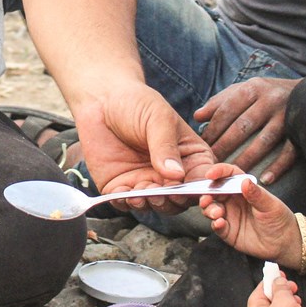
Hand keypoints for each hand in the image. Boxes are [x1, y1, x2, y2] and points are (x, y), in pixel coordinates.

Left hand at [74, 84, 214, 213]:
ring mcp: (147, 182)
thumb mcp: (157, 118)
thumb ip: (165, 146)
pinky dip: (127, 203)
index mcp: (189, 156)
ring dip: (152, 203)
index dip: (204, 187)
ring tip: (144, 193)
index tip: (196, 190)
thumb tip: (176, 176)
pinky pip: (126, 203)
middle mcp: (171, 174)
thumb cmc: (136, 103)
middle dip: (175, 200)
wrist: (101, 101)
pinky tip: (124, 193)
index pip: (204, 178)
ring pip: (157, 205)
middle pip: (182, 199)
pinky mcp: (121, 186)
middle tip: (166, 193)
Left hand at [193, 76, 299, 182]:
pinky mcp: (301, 131)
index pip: (227, 111)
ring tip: (232, 175)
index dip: (212, 130)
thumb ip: (220, 102)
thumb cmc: (266, 93)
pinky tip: (264, 180)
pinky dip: (277, 167)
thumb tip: (197, 117)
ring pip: (263, 142)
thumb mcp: (244, 90)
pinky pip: (288, 152)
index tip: (201, 147)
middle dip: (224, 147)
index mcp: (252, 88)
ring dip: (246, 159)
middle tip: (211, 165)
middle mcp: (269, 100)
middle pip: (242, 127)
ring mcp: (286, 116)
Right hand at [198, 162, 300, 260]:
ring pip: (211, 208)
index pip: (228, 175)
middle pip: (214, 192)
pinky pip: (216, 226)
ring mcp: (229, 215)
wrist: (284, 244)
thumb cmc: (279, 219)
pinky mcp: (228, 231)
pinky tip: (220, 224)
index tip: (210, 174)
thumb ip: (256, 194)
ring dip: (209, 209)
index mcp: (243, 189)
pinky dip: (215, 224)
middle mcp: (233, 200)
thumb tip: (245, 181)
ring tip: (217, 214)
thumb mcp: (270, 205)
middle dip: (206, 194)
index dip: (218, 172)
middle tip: (206, 199)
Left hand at [246, 268, 305, 306]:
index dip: (266, 283)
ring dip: (287, 299)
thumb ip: (278, 286)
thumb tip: (278, 281)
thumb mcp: (283, 298)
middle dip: (279, 291)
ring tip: (296, 294)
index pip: (256, 296)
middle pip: (267, 303)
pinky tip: (299, 305)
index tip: (276, 275)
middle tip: (290, 283)